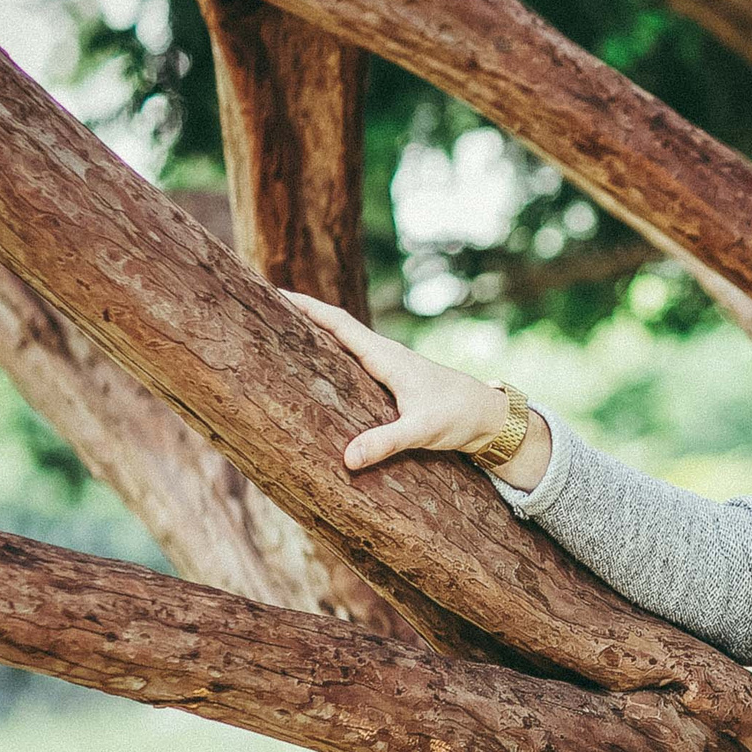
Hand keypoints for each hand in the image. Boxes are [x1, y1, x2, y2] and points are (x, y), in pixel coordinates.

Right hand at [275, 290, 508, 468]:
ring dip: (314, 333)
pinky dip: (331, 353)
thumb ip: (386, 443)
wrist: (489, 416)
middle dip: (301, 314)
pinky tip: (315, 364)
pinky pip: (353, 359)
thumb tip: (347, 459)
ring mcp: (387, 366)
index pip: (339, 324)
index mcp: (386, 357)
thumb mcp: (422, 431)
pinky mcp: (391, 380)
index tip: (276, 292)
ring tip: (277, 329)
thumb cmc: (458, 417)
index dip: (307, 308)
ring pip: (343, 342)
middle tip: (263, 305)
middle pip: (335, 327)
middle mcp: (384, 355)